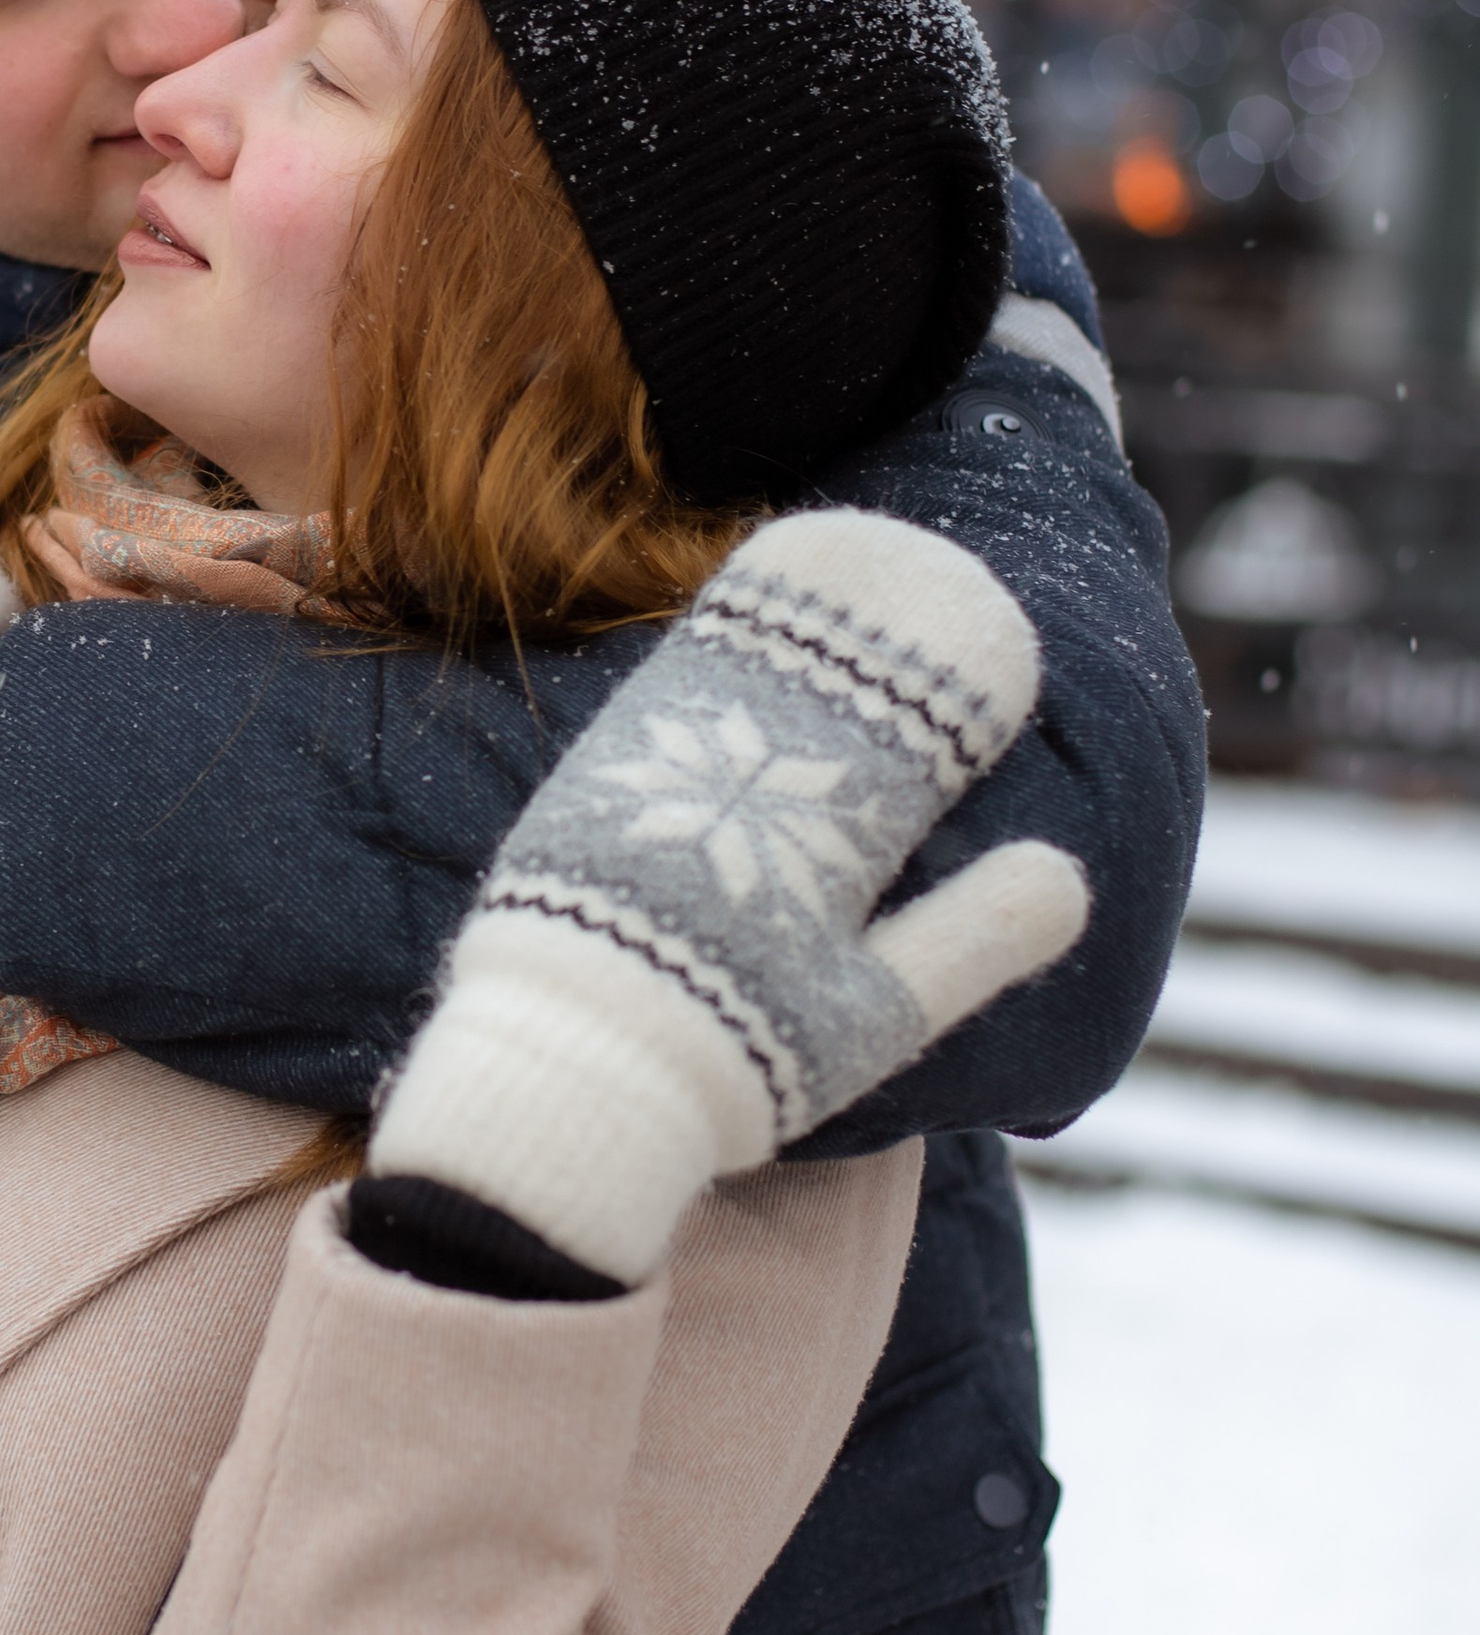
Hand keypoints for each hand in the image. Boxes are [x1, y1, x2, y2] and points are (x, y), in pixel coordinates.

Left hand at [366, 511, 1086, 1285]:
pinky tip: (732, 621)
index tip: (1001, 635)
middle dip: (884, 628)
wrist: (568, 1075)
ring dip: (798, 615)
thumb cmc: (734, 1059)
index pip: (919, 727)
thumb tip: (1067, 872)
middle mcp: (746, 786)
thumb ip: (970, 937)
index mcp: (829, 838)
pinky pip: (667, 685)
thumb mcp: (872, 1013)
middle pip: (834, 677)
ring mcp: (661, 771)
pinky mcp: (589, 777)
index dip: (963, 678)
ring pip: (748, 663)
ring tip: (835, 560)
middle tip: (922, 568)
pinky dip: (713, 646)